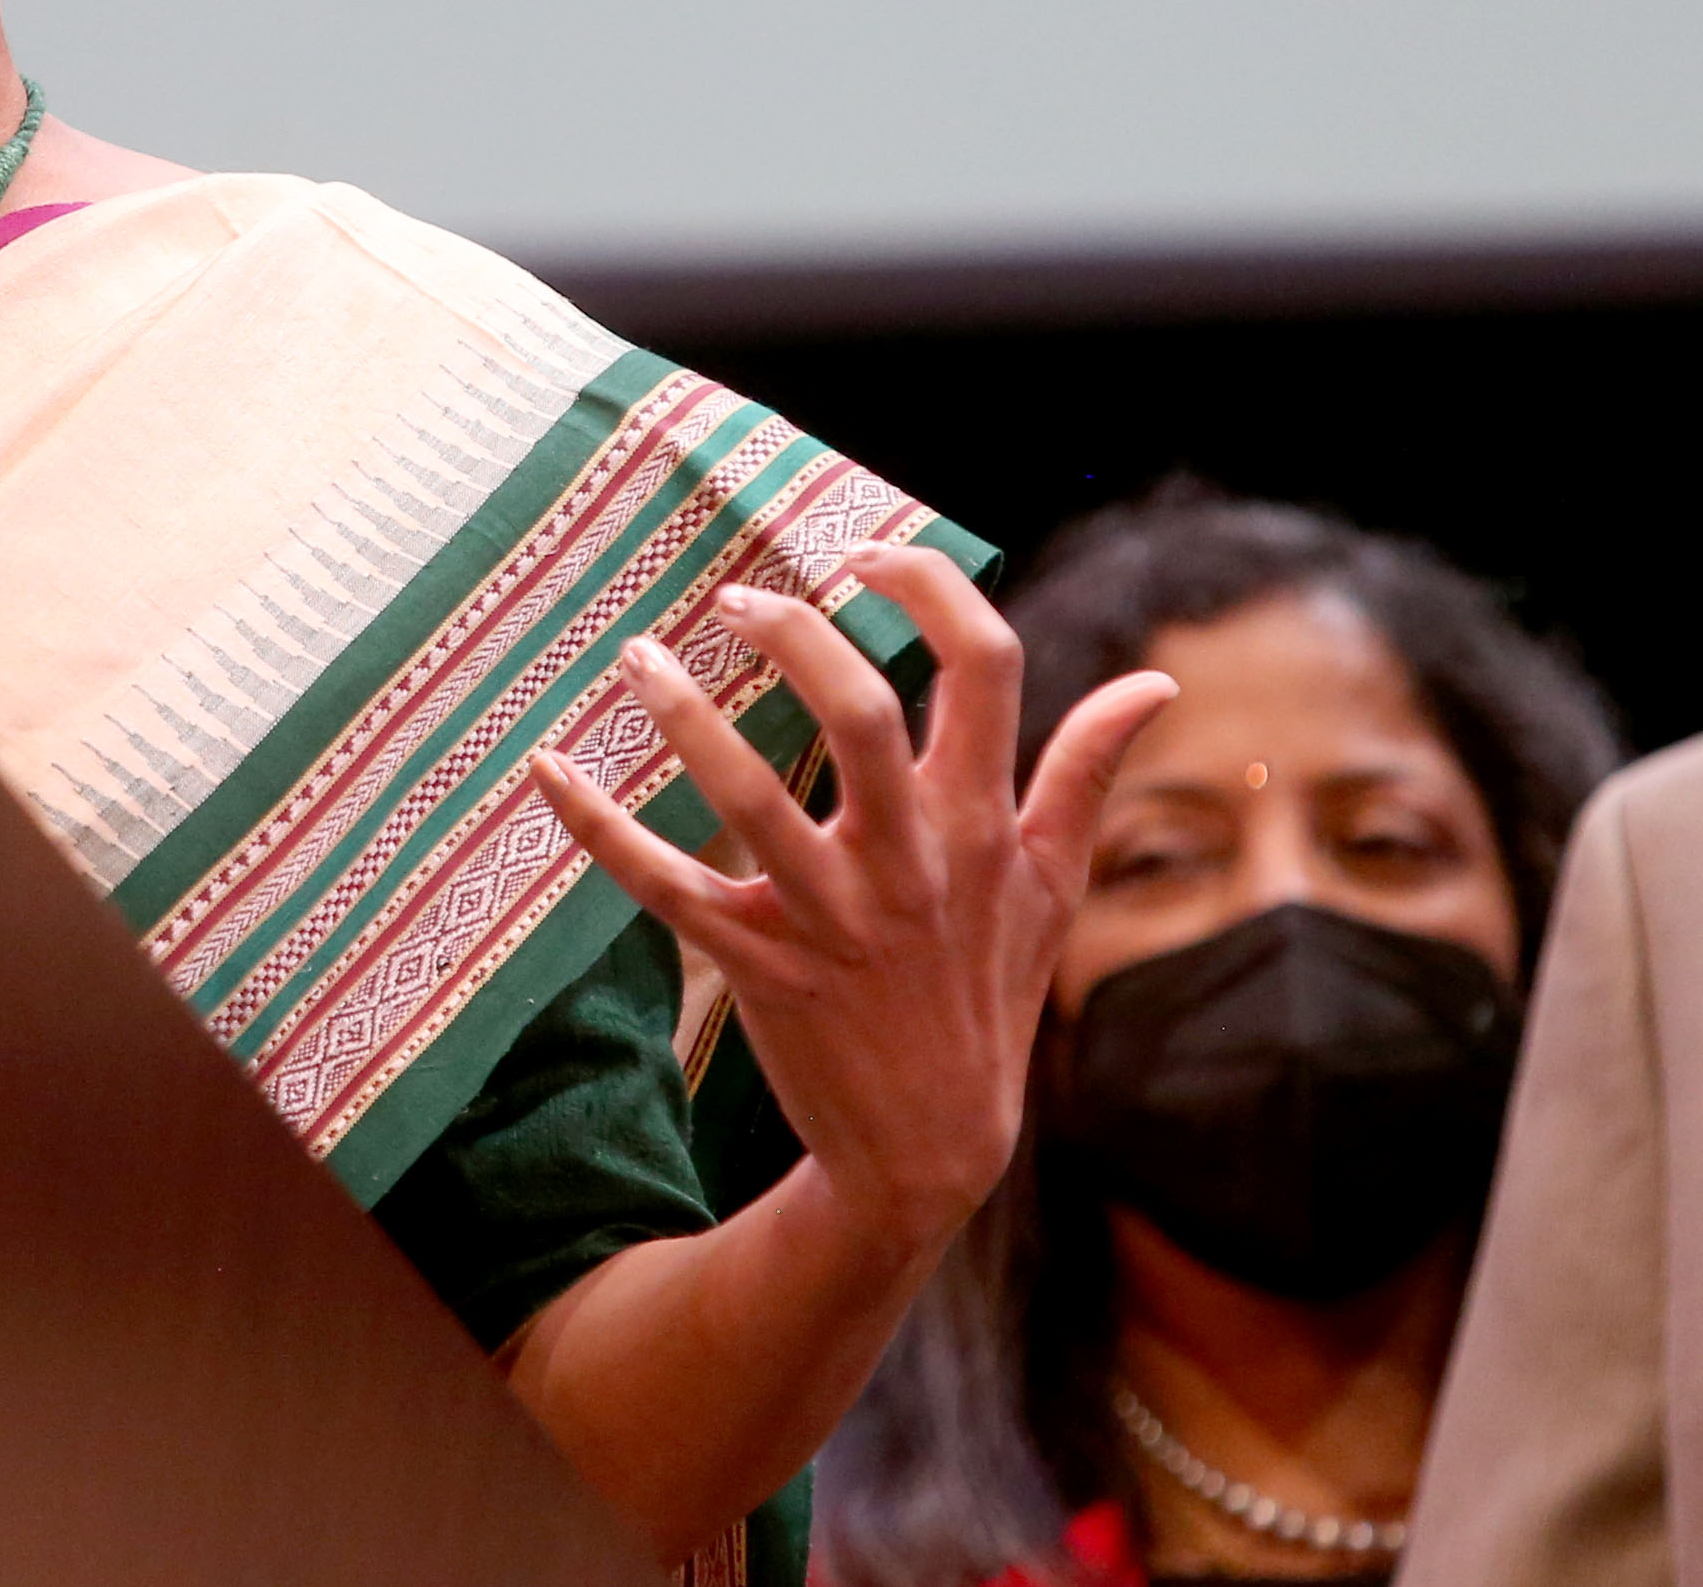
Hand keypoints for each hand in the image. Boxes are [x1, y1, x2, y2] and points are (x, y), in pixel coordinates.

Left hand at [531, 543, 1175, 1259]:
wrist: (932, 1147)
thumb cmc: (986, 993)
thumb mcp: (1054, 886)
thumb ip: (1087, 774)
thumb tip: (1156, 684)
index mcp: (980, 823)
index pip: (984, 668)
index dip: (927, 587)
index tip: (864, 554)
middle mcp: (909, 859)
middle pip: (863, 715)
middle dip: (800, 637)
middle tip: (738, 601)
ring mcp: (831, 914)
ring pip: (752, 796)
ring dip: (684, 717)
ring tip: (635, 657)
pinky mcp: (760, 962)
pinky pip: (665, 884)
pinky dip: (597, 824)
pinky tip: (546, 766)